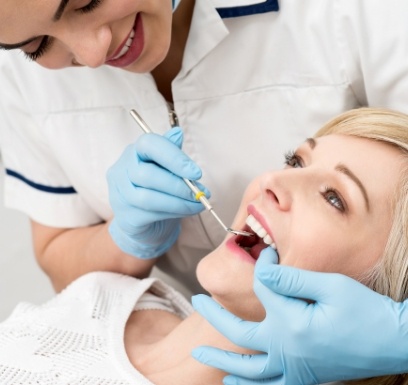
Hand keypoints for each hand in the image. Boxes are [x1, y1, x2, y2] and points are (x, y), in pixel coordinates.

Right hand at [107, 127, 208, 258]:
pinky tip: (188, 210)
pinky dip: (175, 212)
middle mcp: (122, 170)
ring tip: (198, 203)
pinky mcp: (126, 216)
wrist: (145, 223)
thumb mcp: (166, 168)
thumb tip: (178, 133)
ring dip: (179, 202)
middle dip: (179, 185)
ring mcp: (120, 195)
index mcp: (133, 152)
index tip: (196, 172)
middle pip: (148, 174)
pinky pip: (151, 214)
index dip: (174, 157)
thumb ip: (171, 151)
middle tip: (200, 193)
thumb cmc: (158, 189)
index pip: (148, 144)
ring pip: (148, 198)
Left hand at [192, 248, 407, 384]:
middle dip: (215, 315)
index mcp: (290, 323)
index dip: (263, 265)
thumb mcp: (331, 286)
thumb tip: (261, 268)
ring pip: (249, 370)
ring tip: (200, 356)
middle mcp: (286, 349)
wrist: (395, 343)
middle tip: (196, 300)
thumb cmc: (366, 312)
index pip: (263, 287)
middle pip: (239, 333)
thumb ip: (291, 277)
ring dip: (223, 361)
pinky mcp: (306, 377)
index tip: (266, 252)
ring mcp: (295, 368)